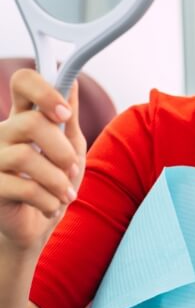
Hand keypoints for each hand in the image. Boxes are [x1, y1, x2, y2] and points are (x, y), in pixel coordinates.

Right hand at [0, 69, 86, 251]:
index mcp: (24, 116)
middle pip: (30, 122)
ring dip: (57, 179)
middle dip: (61, 148)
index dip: (44, 91)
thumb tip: (74, 82)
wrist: (37, 226)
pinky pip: (23, 187)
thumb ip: (69, 117)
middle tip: (72, 167)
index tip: (65, 114)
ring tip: (65, 193)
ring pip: (25, 156)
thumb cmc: (54, 181)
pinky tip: (51, 206)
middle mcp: (4, 132)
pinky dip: (47, 200)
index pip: (22, 82)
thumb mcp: (70, 146)